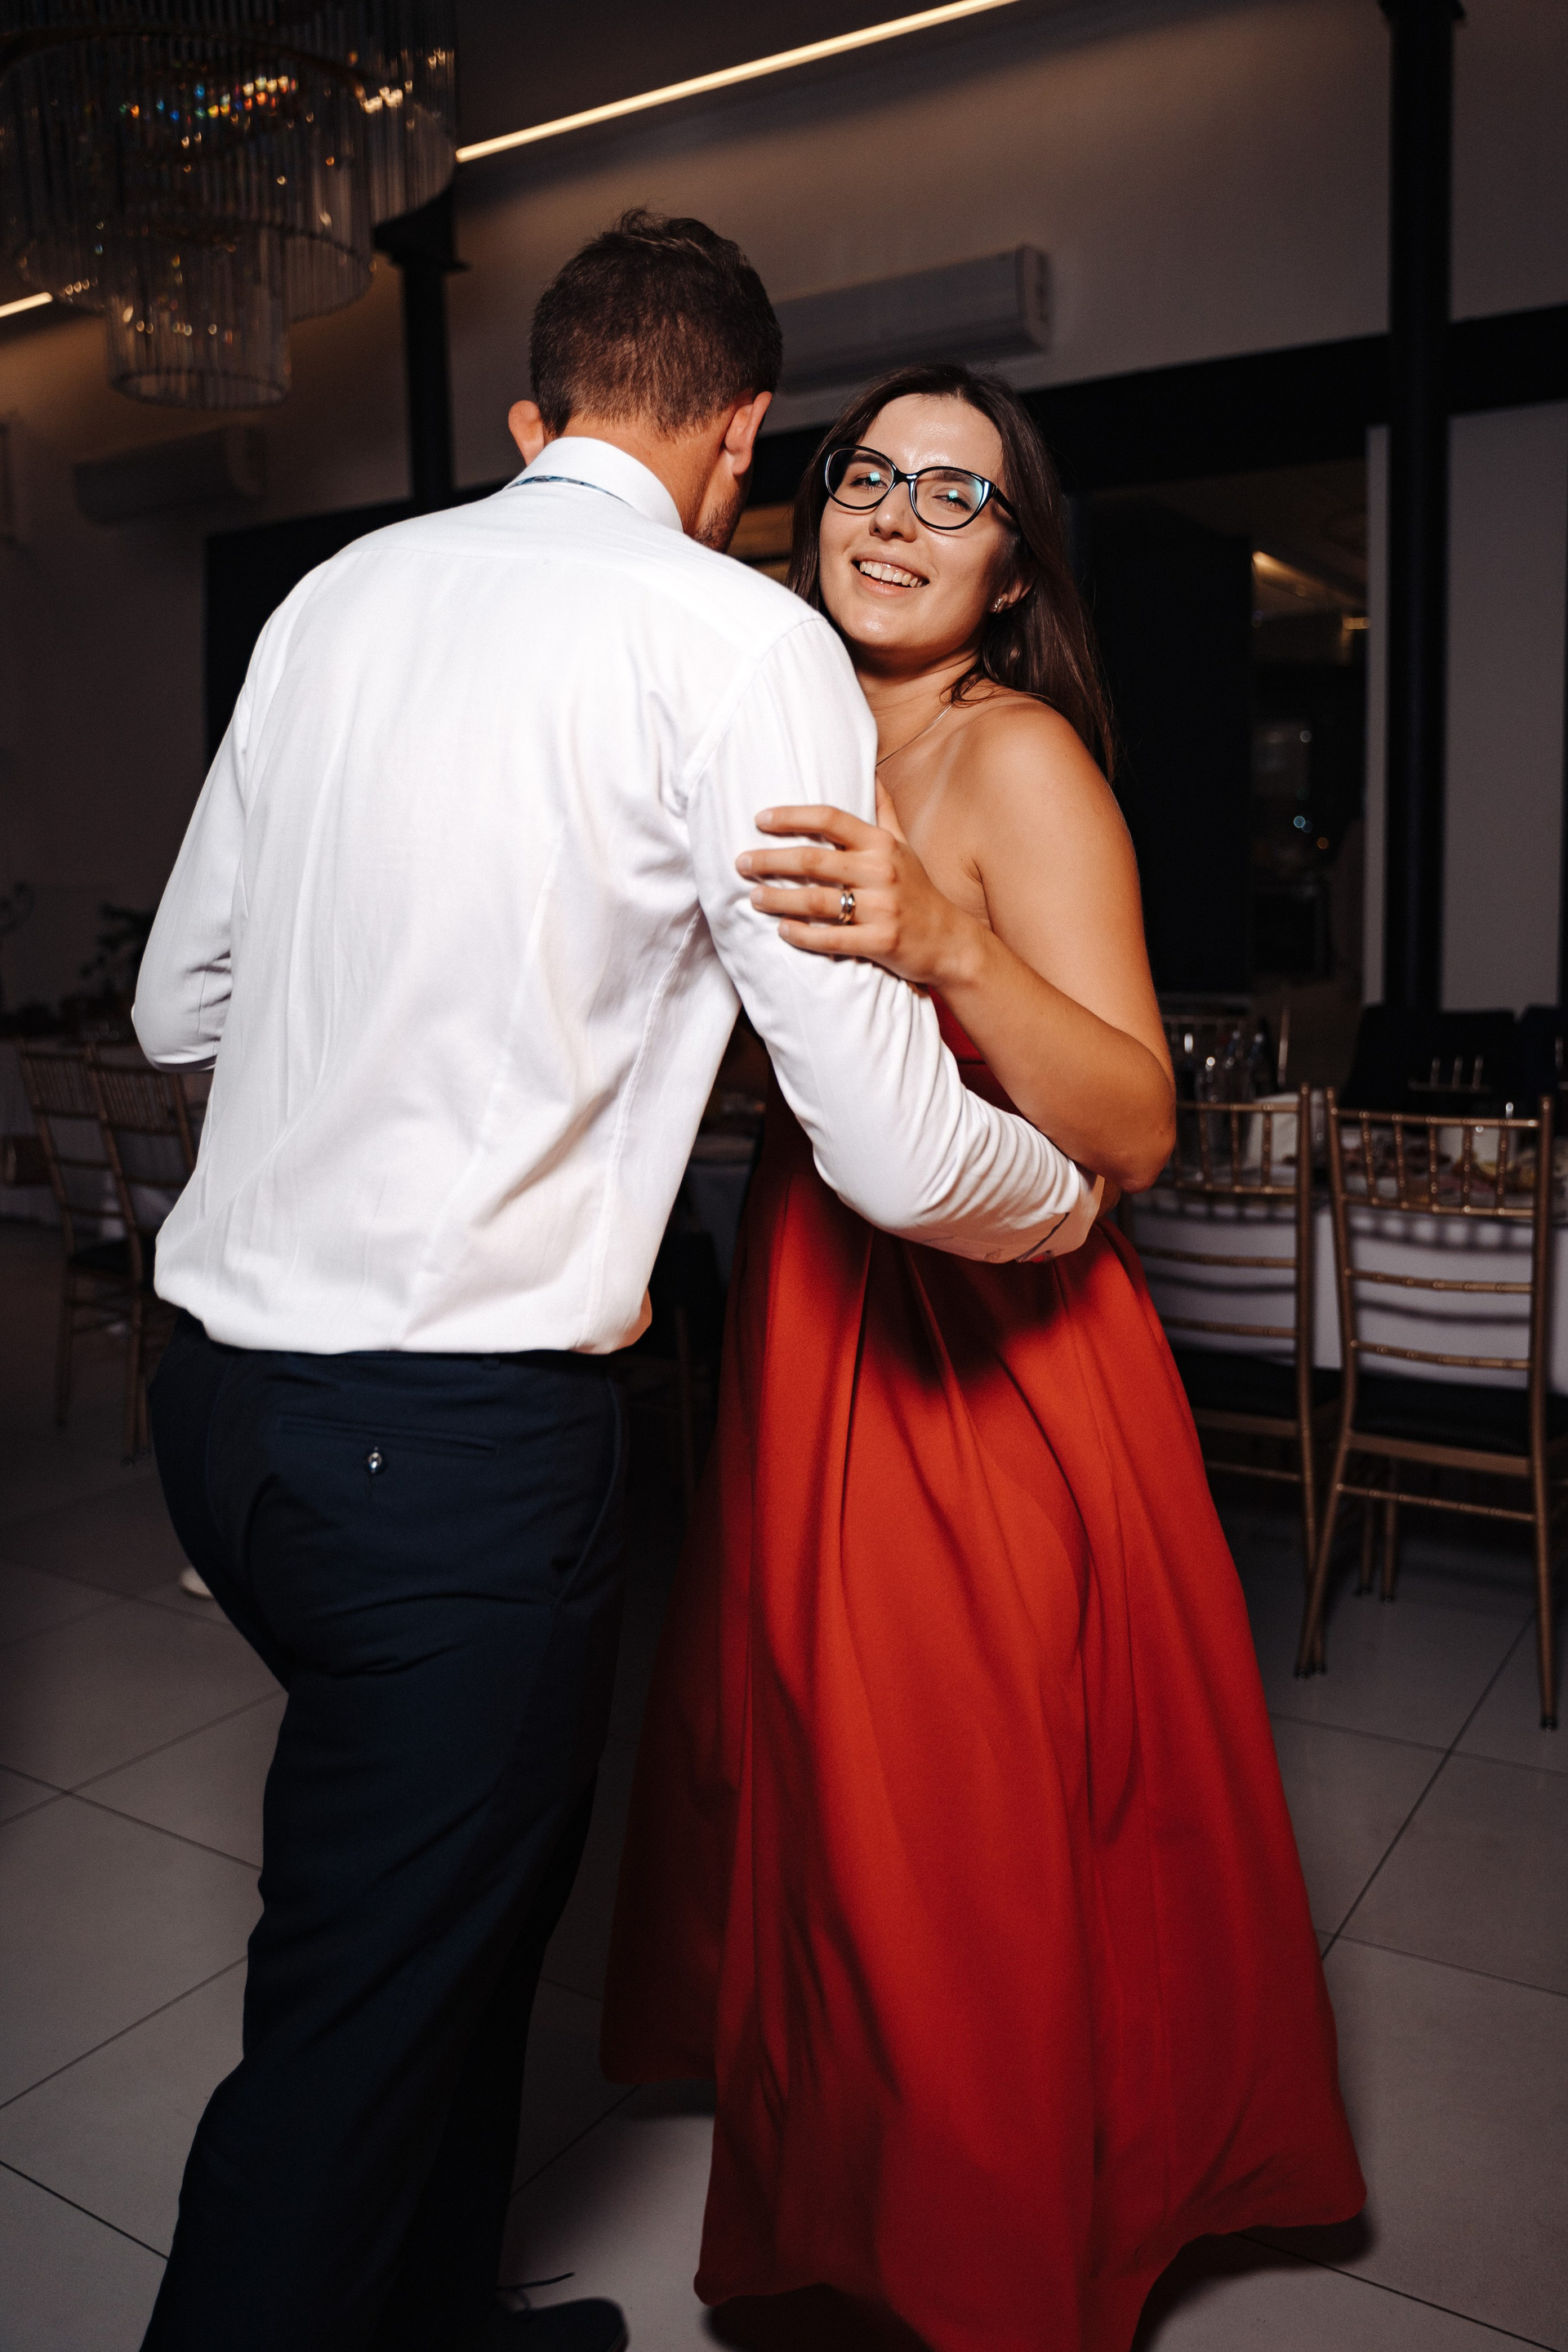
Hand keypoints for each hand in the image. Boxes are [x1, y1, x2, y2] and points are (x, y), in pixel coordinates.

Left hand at [737, 802, 980, 989]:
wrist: (951, 941)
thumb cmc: (918, 890)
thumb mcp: (904, 845)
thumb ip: (884, 810)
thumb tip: (871, 769)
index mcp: (881, 844)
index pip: (830, 819)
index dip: (792, 816)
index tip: (760, 819)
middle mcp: (881, 871)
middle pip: (813, 860)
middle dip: (770, 860)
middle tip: (741, 863)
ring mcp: (882, 907)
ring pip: (816, 900)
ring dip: (778, 899)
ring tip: (753, 897)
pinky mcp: (881, 942)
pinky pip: (831, 938)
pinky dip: (802, 935)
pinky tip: (782, 931)